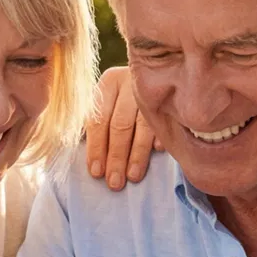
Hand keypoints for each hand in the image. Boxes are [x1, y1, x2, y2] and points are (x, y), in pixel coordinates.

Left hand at [86, 66, 160, 190]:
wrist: (160, 74)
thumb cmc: (123, 99)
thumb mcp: (105, 104)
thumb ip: (94, 126)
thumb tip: (84, 157)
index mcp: (107, 84)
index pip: (97, 120)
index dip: (96, 148)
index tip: (96, 172)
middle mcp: (129, 83)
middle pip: (119, 125)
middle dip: (116, 157)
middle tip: (115, 182)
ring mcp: (151, 90)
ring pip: (142, 126)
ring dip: (137, 154)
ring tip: (133, 176)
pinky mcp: (172, 97)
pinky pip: (165, 120)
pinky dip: (160, 136)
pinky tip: (157, 152)